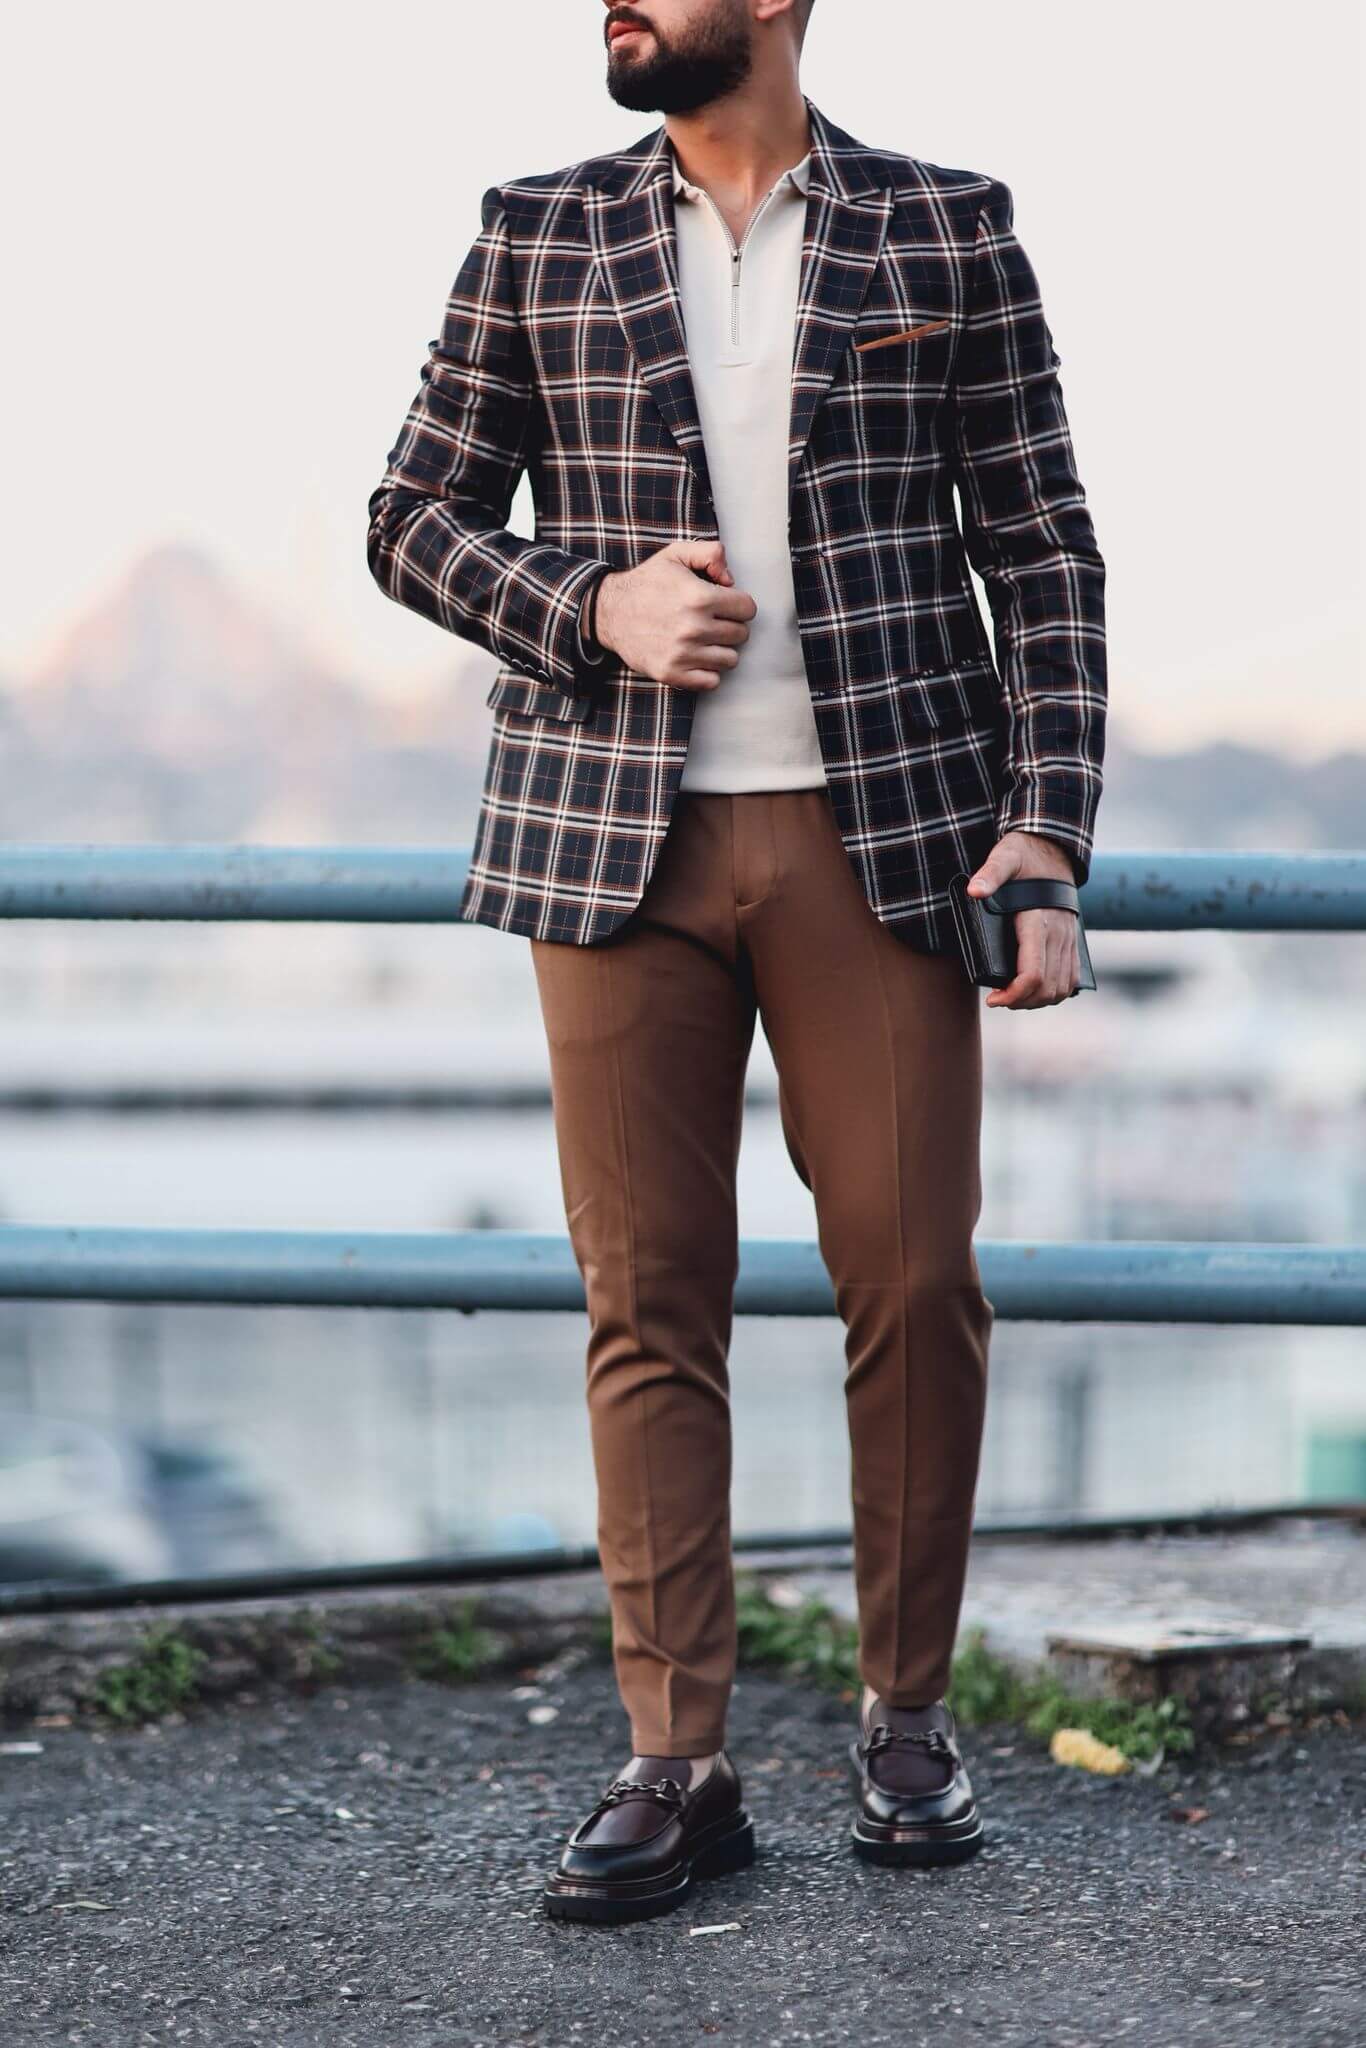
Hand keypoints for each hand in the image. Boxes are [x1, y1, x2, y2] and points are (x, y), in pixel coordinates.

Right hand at [593, 541, 755, 690]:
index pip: (747, 609)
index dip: (739, 604)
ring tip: (705, 639)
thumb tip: (731, 580)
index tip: (726, 604)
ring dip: (721, 649)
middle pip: (741, 634)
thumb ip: (711, 553)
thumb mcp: (676, 554)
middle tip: (713, 621)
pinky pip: (712, 681)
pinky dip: (708, 671)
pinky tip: (697, 656)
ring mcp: (683, 654)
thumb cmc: (647, 583)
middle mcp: (693, 628)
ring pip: (730, 659)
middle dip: (731, 625)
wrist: (611, 612)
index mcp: (699, 597)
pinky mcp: (672, 674)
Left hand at [967, 831, 1081, 1009]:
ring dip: (1038, 1001)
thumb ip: (990, 873)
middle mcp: (1059, 934)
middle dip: (1022, 1002)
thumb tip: (974, 891)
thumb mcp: (1005, 857)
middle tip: (998, 1000)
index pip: (1032, 974)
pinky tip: (1033, 989)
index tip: (992, 999)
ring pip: (1062, 988)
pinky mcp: (1072, 941)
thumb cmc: (1025, 855)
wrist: (1054, 849)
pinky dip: (1053, 992)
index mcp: (1039, 921)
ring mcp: (1068, 939)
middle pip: (1047, 988)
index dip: (1012, 994)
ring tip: (1013, 998)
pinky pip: (1070, 978)